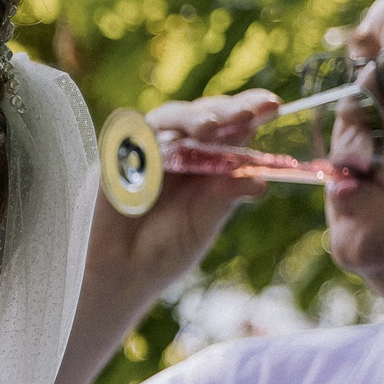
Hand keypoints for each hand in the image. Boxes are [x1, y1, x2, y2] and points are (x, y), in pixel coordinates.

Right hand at [86, 89, 279, 304]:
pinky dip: (152, 140)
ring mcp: (145, 153)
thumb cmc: (164, 252)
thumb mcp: (204, 223)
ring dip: (190, 118)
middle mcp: (178, 151)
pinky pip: (131, 140)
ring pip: (168, 118)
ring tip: (211, 126)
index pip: (231, 126)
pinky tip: (170, 145)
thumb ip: (224, 198)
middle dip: (225, 110)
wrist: (121, 278)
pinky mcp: (112, 162)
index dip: (249, 109)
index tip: (271, 105)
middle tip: (247, 113)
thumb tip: (259, 182)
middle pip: (202, 114)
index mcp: (207, 161)